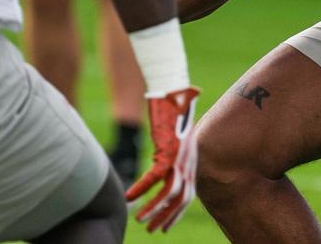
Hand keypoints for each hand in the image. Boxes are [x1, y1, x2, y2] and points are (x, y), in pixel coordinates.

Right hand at [125, 87, 199, 232]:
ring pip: (168, 194)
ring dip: (154, 210)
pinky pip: (153, 178)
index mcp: (191, 161)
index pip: (188, 195)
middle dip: (167, 218)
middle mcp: (188, 163)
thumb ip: (173, 150)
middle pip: (181, 200)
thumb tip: (163, 158)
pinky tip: (128, 197)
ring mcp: (179, 158)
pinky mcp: (167, 151)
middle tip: (155, 231)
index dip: (177, 212)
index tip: (167, 225)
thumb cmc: (176, 108)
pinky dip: (140, 189)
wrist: (176, 91)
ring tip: (140, 220)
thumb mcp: (178, 134)